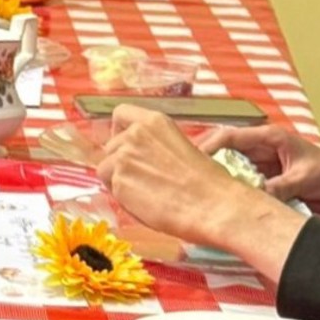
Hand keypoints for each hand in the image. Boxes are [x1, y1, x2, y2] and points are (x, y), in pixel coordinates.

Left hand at [99, 105, 311, 280]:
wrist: (214, 205)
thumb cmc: (207, 183)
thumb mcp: (182, 147)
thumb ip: (154, 146)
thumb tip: (138, 157)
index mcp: (154, 121)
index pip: (120, 114)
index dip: (119, 131)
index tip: (124, 145)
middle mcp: (135, 134)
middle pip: (110, 147)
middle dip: (120, 164)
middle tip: (144, 182)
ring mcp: (124, 156)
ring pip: (105, 170)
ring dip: (120, 182)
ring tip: (147, 195)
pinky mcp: (119, 181)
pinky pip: (111, 191)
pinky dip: (124, 200)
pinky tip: (147, 205)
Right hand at [196, 125, 319, 238]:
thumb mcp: (304, 179)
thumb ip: (278, 187)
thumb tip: (254, 199)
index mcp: (270, 138)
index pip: (229, 136)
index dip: (208, 146)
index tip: (193, 160)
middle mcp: (261, 149)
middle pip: (223, 151)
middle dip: (206, 163)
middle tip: (189, 180)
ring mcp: (261, 166)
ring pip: (229, 169)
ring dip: (217, 179)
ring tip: (200, 193)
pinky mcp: (264, 182)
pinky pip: (241, 184)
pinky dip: (230, 191)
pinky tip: (220, 202)